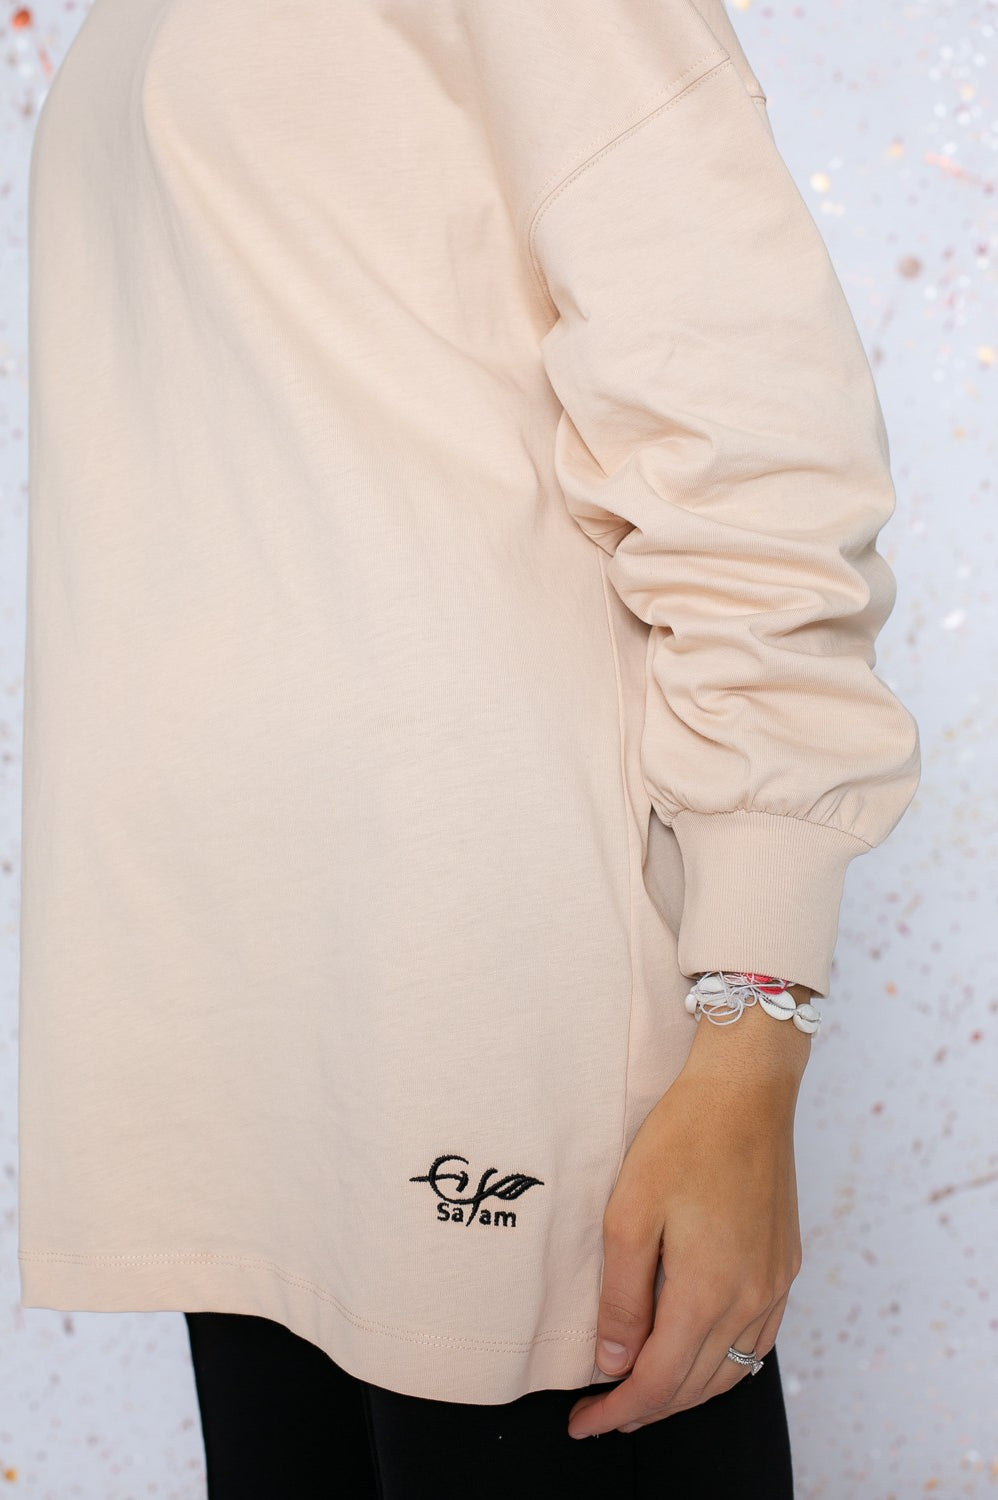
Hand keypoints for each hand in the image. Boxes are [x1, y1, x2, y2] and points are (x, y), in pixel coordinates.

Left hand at [567, 1000, 806, 1437]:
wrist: (746, 1088)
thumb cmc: (684, 1137)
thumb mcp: (629, 1213)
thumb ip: (621, 1296)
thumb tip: (613, 1363)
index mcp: (707, 1291)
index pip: (659, 1383)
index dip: (617, 1412)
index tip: (583, 1423)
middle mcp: (750, 1299)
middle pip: (696, 1386)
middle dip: (647, 1409)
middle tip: (603, 1413)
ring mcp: (775, 1283)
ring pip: (732, 1371)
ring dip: (686, 1392)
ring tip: (644, 1392)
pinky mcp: (785, 1264)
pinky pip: (758, 1340)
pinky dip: (724, 1363)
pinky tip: (700, 1353)